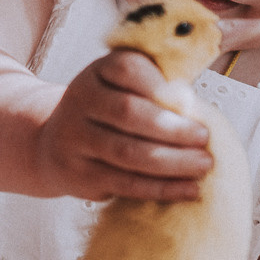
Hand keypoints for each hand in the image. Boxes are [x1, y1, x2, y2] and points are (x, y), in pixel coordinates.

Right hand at [35, 50, 214, 200]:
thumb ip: (158, 90)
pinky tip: (188, 189)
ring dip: (172, 161)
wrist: (55, 144)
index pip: (128, 70)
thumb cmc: (108, 113)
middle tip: (204, 138)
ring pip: (128, 153)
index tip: (192, 102)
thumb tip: (196, 110)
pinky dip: (162, 188)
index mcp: (97, 72)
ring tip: (203, 165)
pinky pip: (125, 184)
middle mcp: (79, 101)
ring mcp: (74, 139)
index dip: (161, 86)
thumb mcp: (125, 88)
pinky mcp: (78, 175)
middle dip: (173, 128)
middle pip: (128, 112)